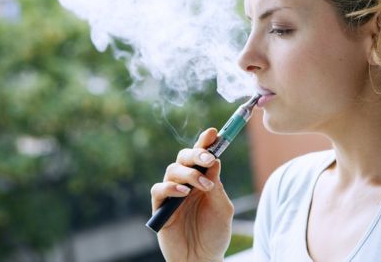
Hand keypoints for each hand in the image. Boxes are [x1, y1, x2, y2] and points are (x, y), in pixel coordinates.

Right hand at [150, 128, 232, 261]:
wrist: (202, 259)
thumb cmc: (214, 234)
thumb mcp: (222, 207)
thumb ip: (217, 185)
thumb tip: (214, 161)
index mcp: (202, 179)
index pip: (202, 156)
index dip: (205, 142)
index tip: (213, 132)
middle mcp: (186, 183)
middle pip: (184, 157)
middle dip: (196, 154)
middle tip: (209, 159)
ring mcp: (172, 194)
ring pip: (172, 170)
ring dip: (188, 174)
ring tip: (203, 186)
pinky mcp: (160, 208)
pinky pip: (158, 190)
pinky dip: (170, 188)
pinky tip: (184, 193)